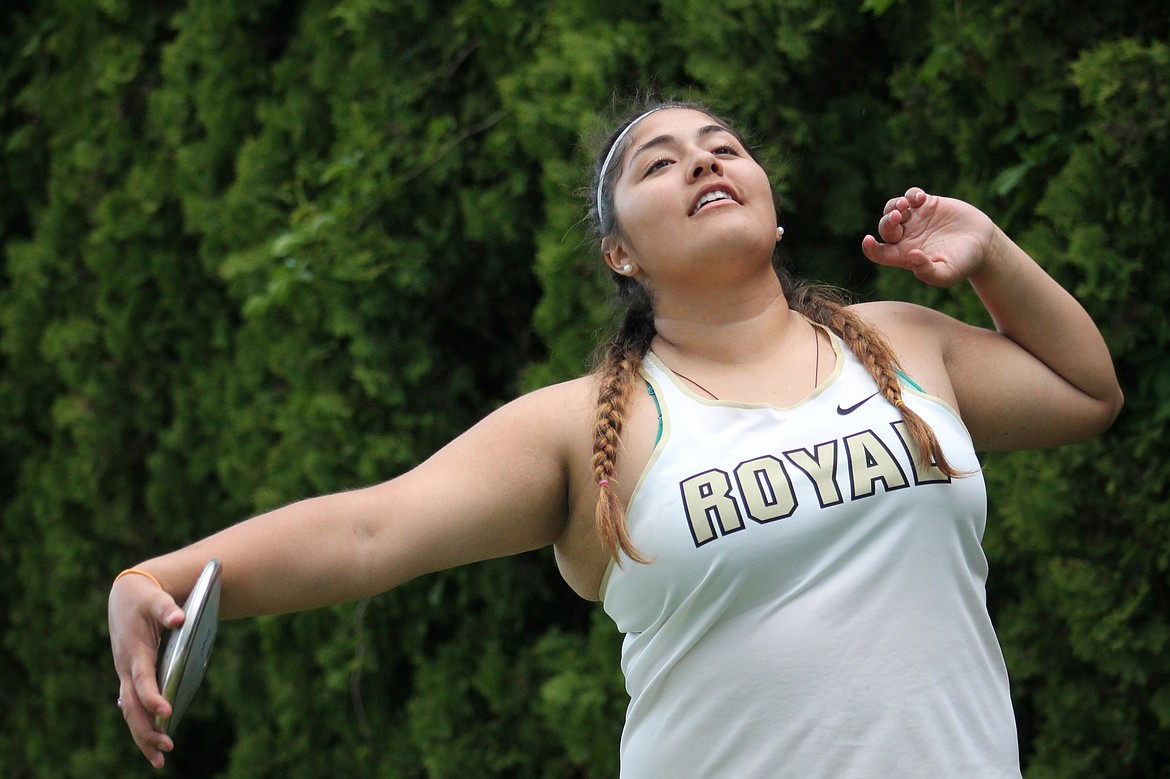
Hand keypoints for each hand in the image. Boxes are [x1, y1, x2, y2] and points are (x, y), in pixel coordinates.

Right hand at [109, 573, 184, 767]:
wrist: (125, 596)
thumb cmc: (144, 597)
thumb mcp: (155, 598)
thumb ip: (167, 608)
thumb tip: (179, 618)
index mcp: (134, 651)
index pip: (142, 679)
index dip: (153, 696)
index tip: (167, 710)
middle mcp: (126, 668)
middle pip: (132, 706)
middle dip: (147, 729)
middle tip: (167, 748)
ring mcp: (126, 674)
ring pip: (130, 712)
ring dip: (143, 735)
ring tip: (160, 759)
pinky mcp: (130, 677)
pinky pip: (133, 706)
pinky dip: (142, 724)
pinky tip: (153, 741)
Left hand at [861, 187, 998, 287]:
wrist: (983, 245)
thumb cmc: (963, 264)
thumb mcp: (947, 274)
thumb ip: (928, 271)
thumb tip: (912, 257)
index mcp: (904, 255)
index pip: (879, 253)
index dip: (870, 248)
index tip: (867, 240)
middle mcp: (906, 237)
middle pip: (885, 227)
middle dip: (887, 221)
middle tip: (897, 217)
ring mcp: (916, 219)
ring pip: (893, 208)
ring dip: (894, 205)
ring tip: (905, 206)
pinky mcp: (928, 205)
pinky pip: (912, 195)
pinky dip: (912, 194)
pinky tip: (921, 199)